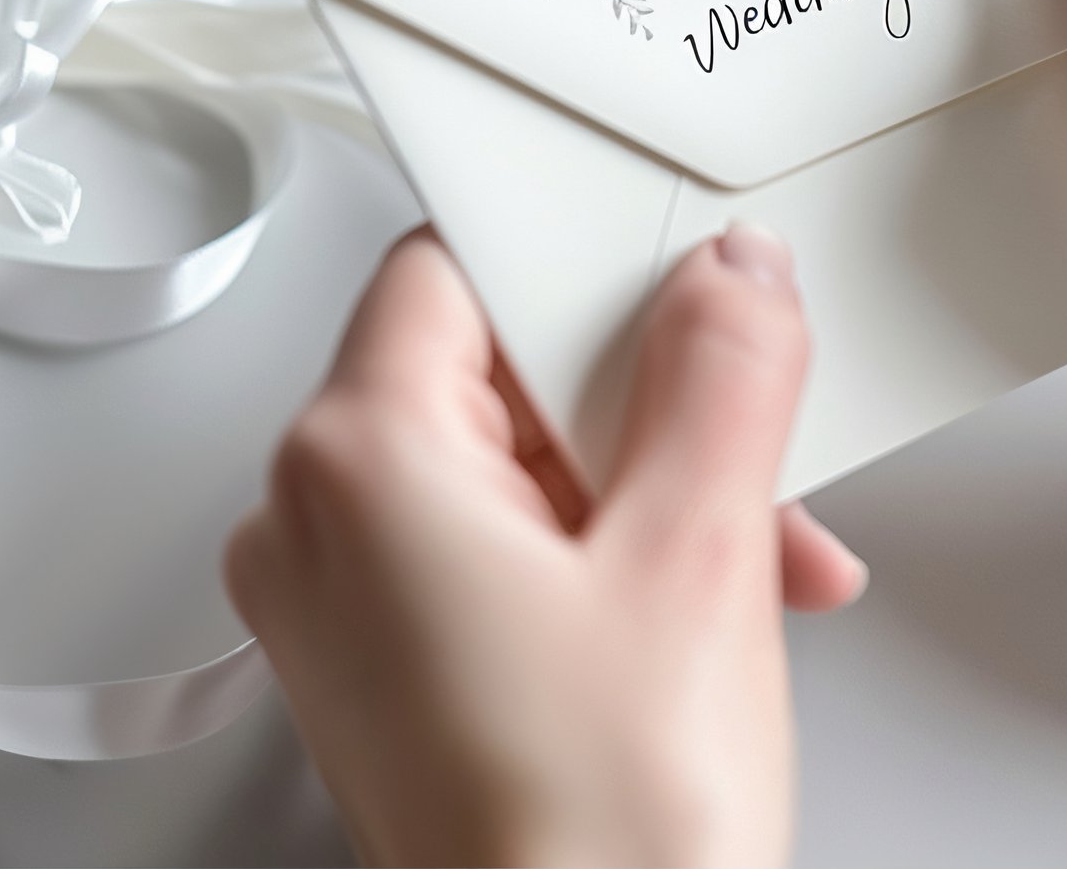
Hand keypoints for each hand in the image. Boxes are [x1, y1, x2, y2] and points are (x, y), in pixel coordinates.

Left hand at [225, 224, 862, 867]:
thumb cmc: (590, 837)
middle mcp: (316, 526)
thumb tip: (732, 277)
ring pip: (518, 465)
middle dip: (650, 406)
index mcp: (355, 462)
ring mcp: (346, 607)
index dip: (589, 256)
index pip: (460, 259)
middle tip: (746, 449)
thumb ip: (721, 372)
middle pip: (498, 368)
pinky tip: (703, 608)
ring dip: (653, 490)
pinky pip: (504, 552)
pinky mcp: (392, 670)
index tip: (686, 276)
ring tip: (750, 561)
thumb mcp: (697, 554)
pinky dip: (611, 559)